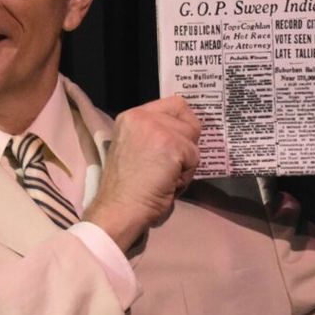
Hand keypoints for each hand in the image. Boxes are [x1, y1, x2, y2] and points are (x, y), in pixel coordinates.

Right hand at [83, 96, 200, 251]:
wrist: (119, 209)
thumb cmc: (125, 190)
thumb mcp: (134, 149)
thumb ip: (153, 137)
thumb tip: (183, 137)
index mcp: (131, 117)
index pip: (174, 105)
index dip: (182, 126)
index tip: (179, 146)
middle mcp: (142, 116)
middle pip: (188, 121)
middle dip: (186, 147)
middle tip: (169, 169)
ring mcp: (157, 128)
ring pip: (192, 141)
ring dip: (186, 165)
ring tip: (166, 180)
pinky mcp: (170, 144)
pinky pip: (194, 157)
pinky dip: (186, 176)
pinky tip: (168, 185)